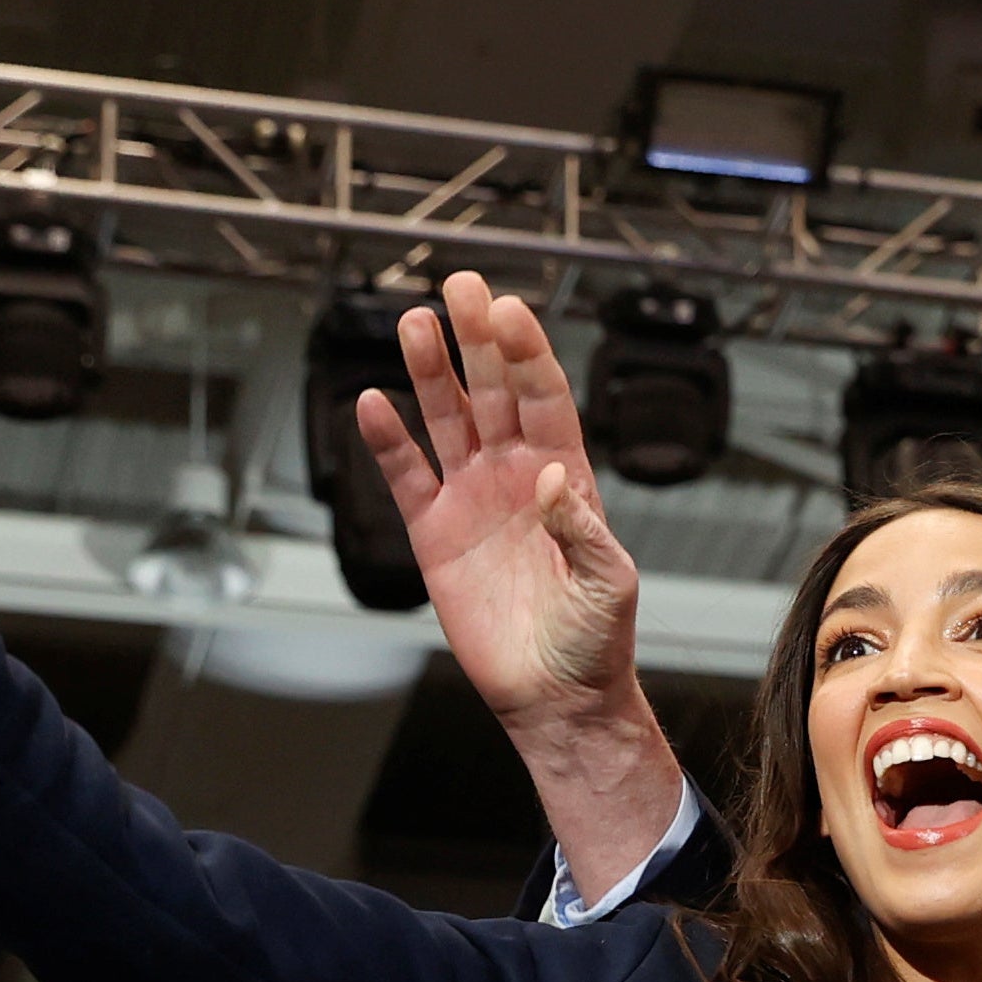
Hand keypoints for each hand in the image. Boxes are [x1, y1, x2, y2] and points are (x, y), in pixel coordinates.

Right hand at [356, 276, 640, 729]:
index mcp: (566, 477)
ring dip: (432, 373)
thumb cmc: (596, 640)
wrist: (555, 695)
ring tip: (414, 323)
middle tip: (461, 286)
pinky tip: (372, 403)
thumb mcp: (608, 584)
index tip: (508, 312)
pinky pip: (406, 475)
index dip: (528, 355)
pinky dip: (388, 441)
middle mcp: (517, 475)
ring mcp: (473, 498)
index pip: (546, 399)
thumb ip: (581, 528)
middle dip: (478, 339)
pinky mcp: (434, 531)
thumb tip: (550, 478)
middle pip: (494, 390)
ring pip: (448, 419)